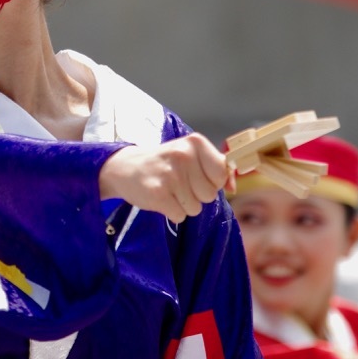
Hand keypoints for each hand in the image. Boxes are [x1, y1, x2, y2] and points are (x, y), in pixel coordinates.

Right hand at [98, 134, 232, 221]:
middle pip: (209, 195)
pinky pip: (180, 216)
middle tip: (177, 183)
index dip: (210, 181)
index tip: (194, 175)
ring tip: (167, 189)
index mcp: (195, 142)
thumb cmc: (164, 163)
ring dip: (183, 204)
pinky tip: (160, 198)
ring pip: (195, 208)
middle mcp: (183, 155)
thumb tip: (233, 186)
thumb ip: (215, 167)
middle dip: (196, 195)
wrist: (124, 167)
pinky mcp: (157, 194)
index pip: (221, 174)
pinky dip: (171, 212)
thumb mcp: (190, 156)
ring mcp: (170, 175)